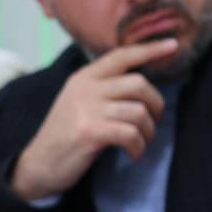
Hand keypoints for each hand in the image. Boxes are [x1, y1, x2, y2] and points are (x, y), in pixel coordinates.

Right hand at [10, 39, 178, 201]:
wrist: (38, 165)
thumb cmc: (68, 134)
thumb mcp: (81, 101)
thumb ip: (106, 88)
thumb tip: (144, 83)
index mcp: (84, 77)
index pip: (121, 55)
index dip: (149, 50)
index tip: (173, 46)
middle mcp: (85, 88)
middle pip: (139, 84)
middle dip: (156, 105)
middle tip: (152, 122)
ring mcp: (86, 109)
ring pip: (139, 111)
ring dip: (148, 131)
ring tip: (140, 142)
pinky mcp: (89, 131)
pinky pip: (131, 134)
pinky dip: (139, 146)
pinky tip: (133, 153)